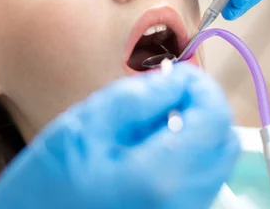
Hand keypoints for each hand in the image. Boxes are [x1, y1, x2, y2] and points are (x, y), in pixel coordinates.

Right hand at [0, 63, 239, 208]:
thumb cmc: (46, 186)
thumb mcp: (84, 127)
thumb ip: (137, 98)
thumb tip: (177, 79)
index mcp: (162, 176)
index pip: (215, 119)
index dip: (201, 87)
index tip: (177, 73)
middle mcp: (183, 204)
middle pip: (223, 144)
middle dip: (201, 109)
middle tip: (163, 95)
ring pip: (213, 164)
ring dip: (191, 133)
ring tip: (144, 126)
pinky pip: (196, 183)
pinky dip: (182, 157)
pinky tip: (143, 152)